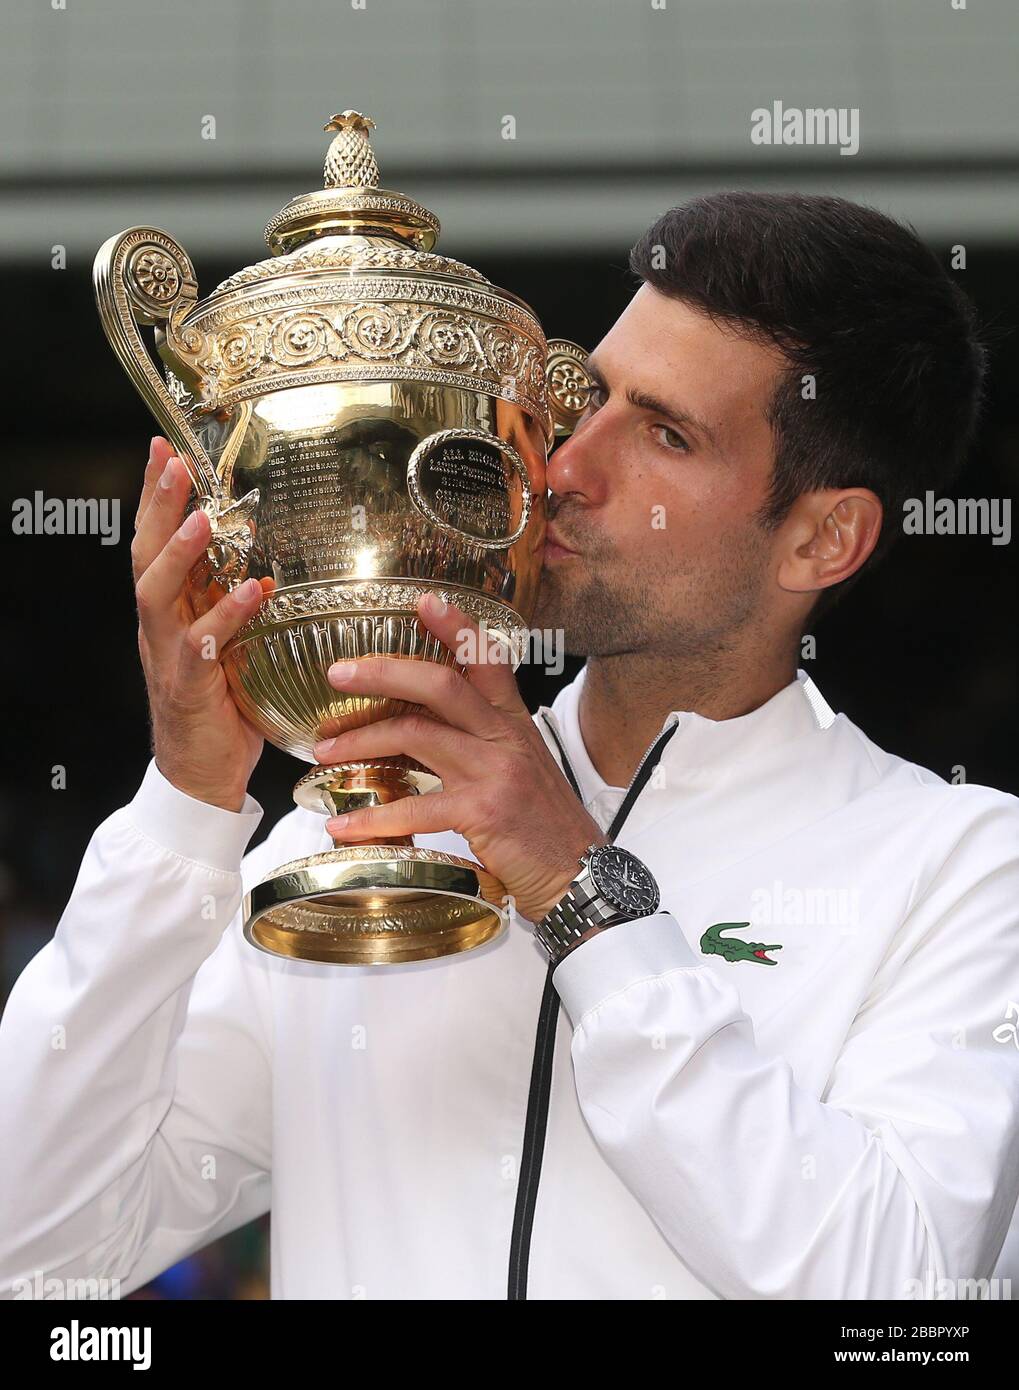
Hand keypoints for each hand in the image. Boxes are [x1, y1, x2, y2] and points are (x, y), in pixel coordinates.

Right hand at [132, 437, 266, 810]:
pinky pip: (201, 646)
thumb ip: (231, 610)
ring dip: (179, 553)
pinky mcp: (189, 687)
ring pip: (157, 593)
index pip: (153, 542)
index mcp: (168, 614)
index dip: (155, 497)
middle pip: (145, 555)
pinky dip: (224, 617)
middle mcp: (160, 628)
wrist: (200, 777)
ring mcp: (169, 656)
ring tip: (202, 518)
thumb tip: (261, 572)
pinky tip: (249, 592)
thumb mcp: (225, 648)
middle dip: (157, 506)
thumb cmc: (218, 712)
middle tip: (172, 462)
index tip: (163, 449)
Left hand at [311, 593, 606, 922]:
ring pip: (417, 735)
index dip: (456, 627)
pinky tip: (343, 826)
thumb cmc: (546, 828)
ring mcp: (495, 772)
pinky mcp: (483, 812)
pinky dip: (372, 818)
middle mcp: (505, 738)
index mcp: (514, 723)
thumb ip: (484, 744)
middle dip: (383, 672)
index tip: (423, 601)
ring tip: (324, 751)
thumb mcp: (523, 770)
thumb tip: (427, 732)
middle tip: (338, 674)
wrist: (582, 876)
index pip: (487, 659)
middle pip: (441, 684)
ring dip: (361, 741)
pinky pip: (415, 807)